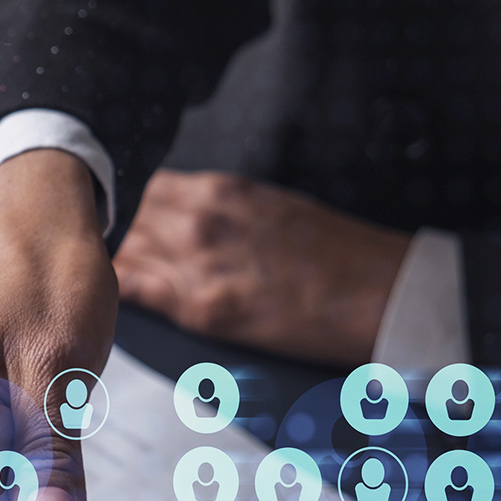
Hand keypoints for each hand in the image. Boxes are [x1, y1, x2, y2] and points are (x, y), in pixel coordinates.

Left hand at [114, 170, 409, 365]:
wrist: (375, 294)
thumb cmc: (335, 252)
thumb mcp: (268, 204)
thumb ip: (217, 207)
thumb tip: (180, 216)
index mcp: (220, 190)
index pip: (145, 190)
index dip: (135, 208)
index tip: (131, 222)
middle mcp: (201, 221)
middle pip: (129, 222)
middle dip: (124, 237)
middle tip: (129, 257)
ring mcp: (198, 265)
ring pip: (125, 255)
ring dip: (124, 266)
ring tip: (129, 281)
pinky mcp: (203, 310)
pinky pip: (137, 294)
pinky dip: (125, 294)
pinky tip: (126, 300)